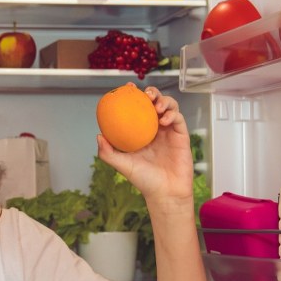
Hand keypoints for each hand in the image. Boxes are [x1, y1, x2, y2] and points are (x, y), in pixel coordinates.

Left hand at [96, 87, 192, 206]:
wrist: (165, 192)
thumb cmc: (144, 181)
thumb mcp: (122, 165)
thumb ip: (108, 152)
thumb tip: (99, 136)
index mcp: (140, 132)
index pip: (137, 109)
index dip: (133, 95)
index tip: (128, 87)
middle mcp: (155, 129)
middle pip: (155, 103)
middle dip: (152, 93)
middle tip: (146, 94)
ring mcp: (169, 131)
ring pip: (169, 106)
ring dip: (164, 101)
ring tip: (157, 106)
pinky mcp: (181, 135)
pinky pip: (178, 118)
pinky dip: (172, 114)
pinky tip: (164, 119)